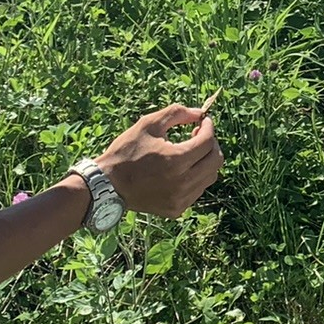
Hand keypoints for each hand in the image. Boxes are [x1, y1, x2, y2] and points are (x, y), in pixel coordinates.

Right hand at [98, 104, 223, 218]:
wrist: (107, 186)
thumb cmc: (126, 151)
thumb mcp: (148, 124)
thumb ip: (176, 113)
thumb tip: (200, 113)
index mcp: (176, 160)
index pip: (207, 142)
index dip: (208, 128)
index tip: (203, 121)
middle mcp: (182, 183)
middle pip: (215, 161)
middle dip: (211, 144)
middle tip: (197, 135)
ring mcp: (181, 199)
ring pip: (210, 177)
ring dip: (205, 161)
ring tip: (189, 152)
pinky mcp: (177, 210)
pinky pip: (198, 190)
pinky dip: (196, 177)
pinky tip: (180, 170)